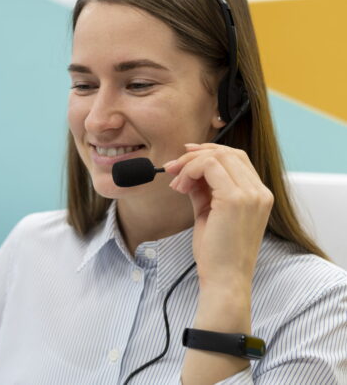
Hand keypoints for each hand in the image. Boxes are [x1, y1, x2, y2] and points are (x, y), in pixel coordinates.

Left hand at [164, 143, 273, 292]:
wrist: (224, 280)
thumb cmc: (217, 253)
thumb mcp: (209, 213)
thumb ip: (203, 190)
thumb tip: (188, 171)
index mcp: (258, 195)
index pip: (236, 158)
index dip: (208, 152)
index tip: (184, 157)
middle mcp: (260, 192)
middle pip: (227, 152)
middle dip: (195, 155)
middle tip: (172, 168)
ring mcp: (251, 194)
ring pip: (217, 156)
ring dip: (189, 164)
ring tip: (176, 183)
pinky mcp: (236, 199)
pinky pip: (209, 166)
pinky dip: (189, 170)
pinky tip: (180, 187)